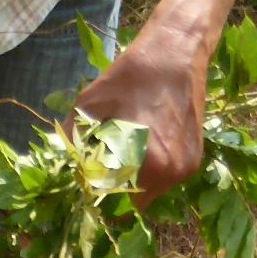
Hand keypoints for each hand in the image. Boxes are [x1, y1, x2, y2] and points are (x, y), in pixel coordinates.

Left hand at [74, 26, 208, 204]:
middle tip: (99, 171)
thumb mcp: (91, 103)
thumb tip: (63, 167)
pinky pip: (163, 182)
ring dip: (131, 185)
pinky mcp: (193, 162)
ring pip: (148, 195)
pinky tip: (141, 149)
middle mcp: (170, 173)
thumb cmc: (132, 75)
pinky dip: (149, 173)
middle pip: (131, 204)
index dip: (94, 196)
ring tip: (120, 157)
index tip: (83, 184)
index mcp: (147, 161)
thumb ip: (74, 139)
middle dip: (112, 193)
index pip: (112, 201)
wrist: (177, 53)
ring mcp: (184, 169)